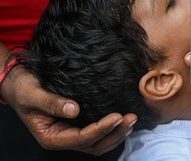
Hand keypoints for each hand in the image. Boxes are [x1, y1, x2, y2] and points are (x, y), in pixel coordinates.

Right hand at [1, 65, 136, 155]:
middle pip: (94, 145)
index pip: (80, 139)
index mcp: (51, 137)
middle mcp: (62, 139)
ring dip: (116, 134)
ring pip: (98, 144)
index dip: (100, 129)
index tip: (117, 116)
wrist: (19, 85)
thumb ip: (51, 102)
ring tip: (131, 120)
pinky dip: (111, 131)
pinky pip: (97, 135)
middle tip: (131, 118)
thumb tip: (74, 110)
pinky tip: (122, 121)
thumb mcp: (32, 94)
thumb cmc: (23, 89)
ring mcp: (70, 133)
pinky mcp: (76, 125)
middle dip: (114, 133)